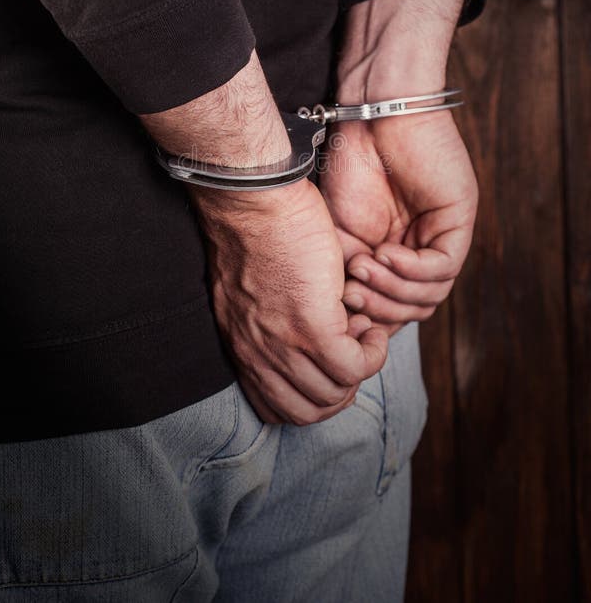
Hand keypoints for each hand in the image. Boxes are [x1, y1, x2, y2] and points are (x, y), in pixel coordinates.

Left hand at [191, 178, 388, 424]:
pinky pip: (354, 367)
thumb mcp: (251, 291)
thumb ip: (269, 321)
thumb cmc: (256, 231)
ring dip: (358, 370)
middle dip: (338, 391)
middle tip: (351, 350)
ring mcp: (285, 344)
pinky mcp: (313, 327)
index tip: (326, 359)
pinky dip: (371, 353)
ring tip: (364, 331)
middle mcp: (258, 355)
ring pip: (333, 395)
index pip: (275, 406)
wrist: (252, 202)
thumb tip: (303, 333)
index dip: (310, 392)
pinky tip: (370, 325)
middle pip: (305, 412)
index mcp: (242, 347)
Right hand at [319, 109, 477, 334]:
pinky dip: (410, 270)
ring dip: (392, 290)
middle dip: (380, 308)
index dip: (369, 315)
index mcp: (397, 252)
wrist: (370, 114)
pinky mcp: (459, 220)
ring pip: (430, 294)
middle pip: (414, 307)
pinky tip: (384, 254)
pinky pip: (442, 267)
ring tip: (362, 270)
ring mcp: (443, 234)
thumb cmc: (351, 163)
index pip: (394, 305)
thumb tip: (349, 315)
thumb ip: (348, 272)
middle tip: (351, 295)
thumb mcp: (339, 232)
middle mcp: (423, 247)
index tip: (340, 308)